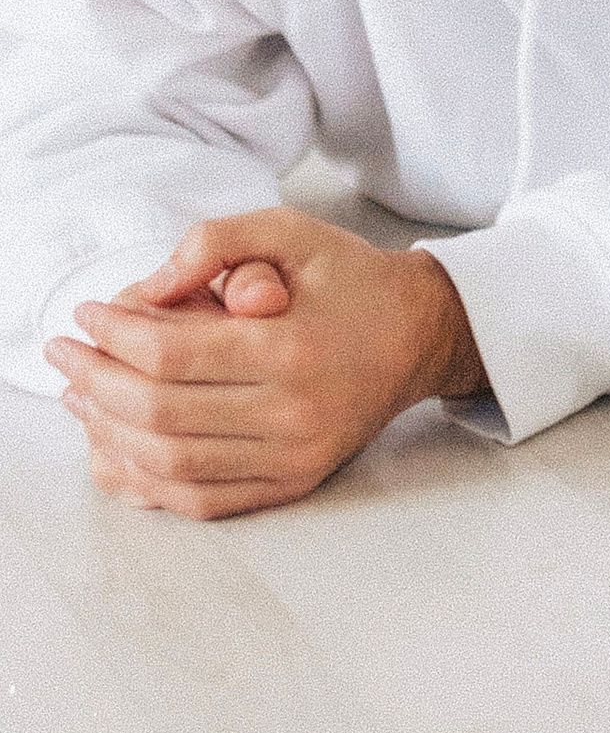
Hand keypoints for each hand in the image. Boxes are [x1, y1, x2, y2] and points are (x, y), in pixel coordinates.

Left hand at [46, 209, 485, 519]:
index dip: (113, 335)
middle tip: (65, 354)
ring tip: (80, 397)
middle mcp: (293, 413)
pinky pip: (200, 500)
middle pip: (159, 412)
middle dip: (95, 381)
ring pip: (170, 463)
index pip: (171, 354)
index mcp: (292, 347)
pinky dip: (144, 482)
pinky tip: (113, 449)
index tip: (85, 314)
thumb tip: (145, 291)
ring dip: (108, 432)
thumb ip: (216, 242)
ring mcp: (293, 458)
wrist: (420, 335)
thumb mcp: (292, 232)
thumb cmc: (350, 279)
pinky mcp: (292, 484)